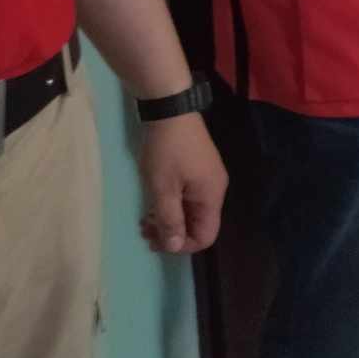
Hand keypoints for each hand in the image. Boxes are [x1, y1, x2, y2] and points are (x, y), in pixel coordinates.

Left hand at [137, 113, 227, 253]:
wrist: (171, 111)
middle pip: (198, 225)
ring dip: (169, 220)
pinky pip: (188, 198)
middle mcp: (215, 190)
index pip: (206, 236)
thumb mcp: (163, 188)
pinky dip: (172, 205)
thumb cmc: (167, 151)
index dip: (182, 245)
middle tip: (144, 231)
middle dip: (171, 233)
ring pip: (191, 212)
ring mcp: (207, 179)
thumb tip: (174, 246)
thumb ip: (169, 219)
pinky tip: (153, 202)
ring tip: (144, 219)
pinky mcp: (198, 170)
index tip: (157, 241)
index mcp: (211, 196)